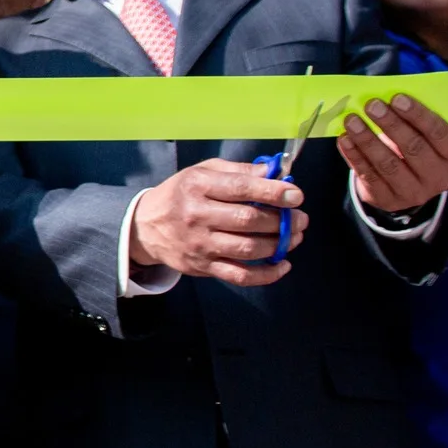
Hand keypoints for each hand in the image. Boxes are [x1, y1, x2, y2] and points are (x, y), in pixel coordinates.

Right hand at [127, 158, 309, 285]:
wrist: (146, 227)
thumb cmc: (181, 194)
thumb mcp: (203, 172)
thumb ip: (239, 171)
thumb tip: (275, 172)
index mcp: (198, 186)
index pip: (241, 188)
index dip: (272, 191)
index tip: (296, 195)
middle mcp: (197, 215)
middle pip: (248, 220)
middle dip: (282, 220)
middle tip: (301, 219)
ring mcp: (200, 245)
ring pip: (248, 248)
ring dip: (279, 245)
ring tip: (295, 237)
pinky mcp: (203, 267)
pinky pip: (240, 276)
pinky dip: (266, 274)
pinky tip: (283, 265)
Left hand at [335, 95, 447, 214]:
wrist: (404, 184)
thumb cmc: (414, 147)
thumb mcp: (423, 135)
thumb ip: (411, 119)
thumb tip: (383, 97)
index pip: (438, 132)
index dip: (417, 114)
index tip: (396, 98)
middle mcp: (439, 178)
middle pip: (413, 148)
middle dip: (391, 124)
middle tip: (371, 105)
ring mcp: (414, 193)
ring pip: (389, 164)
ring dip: (368, 140)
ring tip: (352, 120)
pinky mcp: (388, 200)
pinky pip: (369, 176)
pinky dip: (355, 156)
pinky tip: (345, 139)